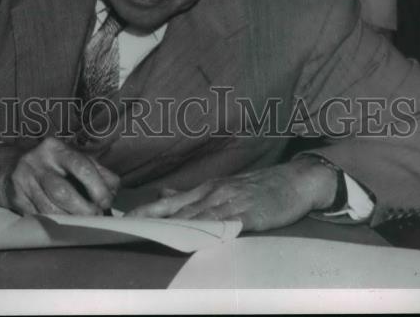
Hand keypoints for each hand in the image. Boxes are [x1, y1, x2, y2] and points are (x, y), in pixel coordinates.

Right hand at [0, 136, 119, 215]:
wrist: (8, 168)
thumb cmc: (50, 165)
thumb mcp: (71, 159)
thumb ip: (96, 171)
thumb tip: (113, 190)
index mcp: (56, 148)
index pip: (81, 165)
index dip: (97, 187)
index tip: (106, 201)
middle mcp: (37, 161)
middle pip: (63, 192)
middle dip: (83, 210)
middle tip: (95, 217)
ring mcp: (23, 181)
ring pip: (50, 209)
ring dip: (71, 221)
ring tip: (83, 224)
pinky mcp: (16, 199)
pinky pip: (39, 217)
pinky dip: (56, 224)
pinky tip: (65, 225)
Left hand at [127, 158, 337, 231]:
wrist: (295, 181)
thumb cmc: (259, 188)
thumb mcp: (223, 188)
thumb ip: (193, 195)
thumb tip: (162, 195)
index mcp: (206, 190)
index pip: (170, 204)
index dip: (147, 212)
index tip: (123, 219)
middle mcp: (214, 193)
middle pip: (178, 211)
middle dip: (152, 220)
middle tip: (127, 227)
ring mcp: (231, 202)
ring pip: (198, 218)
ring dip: (174, 227)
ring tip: (152, 235)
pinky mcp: (249, 214)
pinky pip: (226, 224)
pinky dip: (210, 230)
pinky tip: (197, 237)